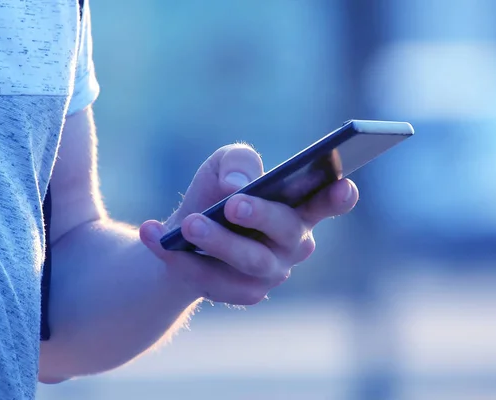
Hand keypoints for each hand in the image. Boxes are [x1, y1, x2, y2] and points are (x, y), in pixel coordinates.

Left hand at [139, 144, 358, 304]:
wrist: (183, 234)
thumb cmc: (216, 193)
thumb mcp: (223, 165)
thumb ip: (237, 163)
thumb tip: (236, 188)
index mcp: (298, 209)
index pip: (326, 203)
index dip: (339, 197)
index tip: (344, 185)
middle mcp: (292, 245)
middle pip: (288, 234)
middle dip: (262, 217)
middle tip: (233, 204)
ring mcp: (268, 273)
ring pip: (250, 262)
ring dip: (218, 242)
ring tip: (187, 224)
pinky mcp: (237, 293)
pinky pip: (208, 279)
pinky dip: (175, 256)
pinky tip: (151, 233)